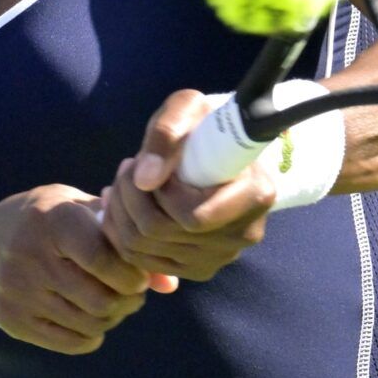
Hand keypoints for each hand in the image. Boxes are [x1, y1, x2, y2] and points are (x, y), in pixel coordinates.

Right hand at [0, 185, 176, 354]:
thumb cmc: (46, 222)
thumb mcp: (77, 211)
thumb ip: (122, 239)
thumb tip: (169, 284)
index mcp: (52, 220)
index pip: (103, 257)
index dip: (130, 272)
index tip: (137, 273)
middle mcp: (31, 256)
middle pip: (100, 298)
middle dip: (128, 300)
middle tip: (132, 292)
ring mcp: (19, 292)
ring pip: (90, 323)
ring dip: (113, 318)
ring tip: (114, 303)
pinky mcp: (14, 321)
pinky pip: (71, 342)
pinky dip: (92, 335)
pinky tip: (91, 319)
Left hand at [98, 90, 277, 281]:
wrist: (214, 148)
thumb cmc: (202, 124)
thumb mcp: (186, 108)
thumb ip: (166, 134)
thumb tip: (146, 179)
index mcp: (256, 195)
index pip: (192, 217)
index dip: (160, 193)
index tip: (150, 164)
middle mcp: (244, 234)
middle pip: (162, 234)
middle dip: (131, 197)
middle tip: (127, 167)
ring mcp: (222, 257)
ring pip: (146, 250)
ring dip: (122, 212)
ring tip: (125, 182)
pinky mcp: (198, 269)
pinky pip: (144, 263)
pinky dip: (122, 234)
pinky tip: (125, 206)